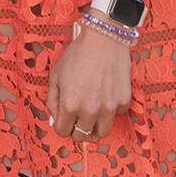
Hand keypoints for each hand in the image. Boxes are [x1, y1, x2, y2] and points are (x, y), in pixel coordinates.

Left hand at [47, 24, 132, 140]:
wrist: (104, 39)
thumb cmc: (77, 55)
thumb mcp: (56, 76)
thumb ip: (52, 101)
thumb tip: (55, 121)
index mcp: (70, 105)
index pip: (63, 132)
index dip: (62, 125)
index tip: (65, 118)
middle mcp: (90, 110)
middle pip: (82, 137)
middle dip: (77, 130)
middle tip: (78, 119)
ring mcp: (109, 107)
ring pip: (102, 133)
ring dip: (95, 127)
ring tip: (93, 116)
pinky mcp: (123, 101)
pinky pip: (116, 115)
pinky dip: (111, 111)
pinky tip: (106, 97)